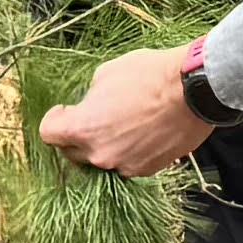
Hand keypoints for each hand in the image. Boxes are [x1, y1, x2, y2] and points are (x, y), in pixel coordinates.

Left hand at [49, 39, 219, 175]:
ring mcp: (125, 165)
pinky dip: (129, 150)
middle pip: (72, 152)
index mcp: (84, 128)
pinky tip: (141, 131)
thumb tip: (91, 104)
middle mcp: (100, 154)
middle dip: (77, 135)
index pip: (49, 134)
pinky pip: (127, 163)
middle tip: (92, 116)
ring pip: (103, 158)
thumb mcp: (107, 73)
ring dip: (105, 144)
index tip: (64, 110)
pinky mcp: (148, 170)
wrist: (194, 91)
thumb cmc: (150, 76)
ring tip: (122, 122)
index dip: (54, 119)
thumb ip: (91, 96)